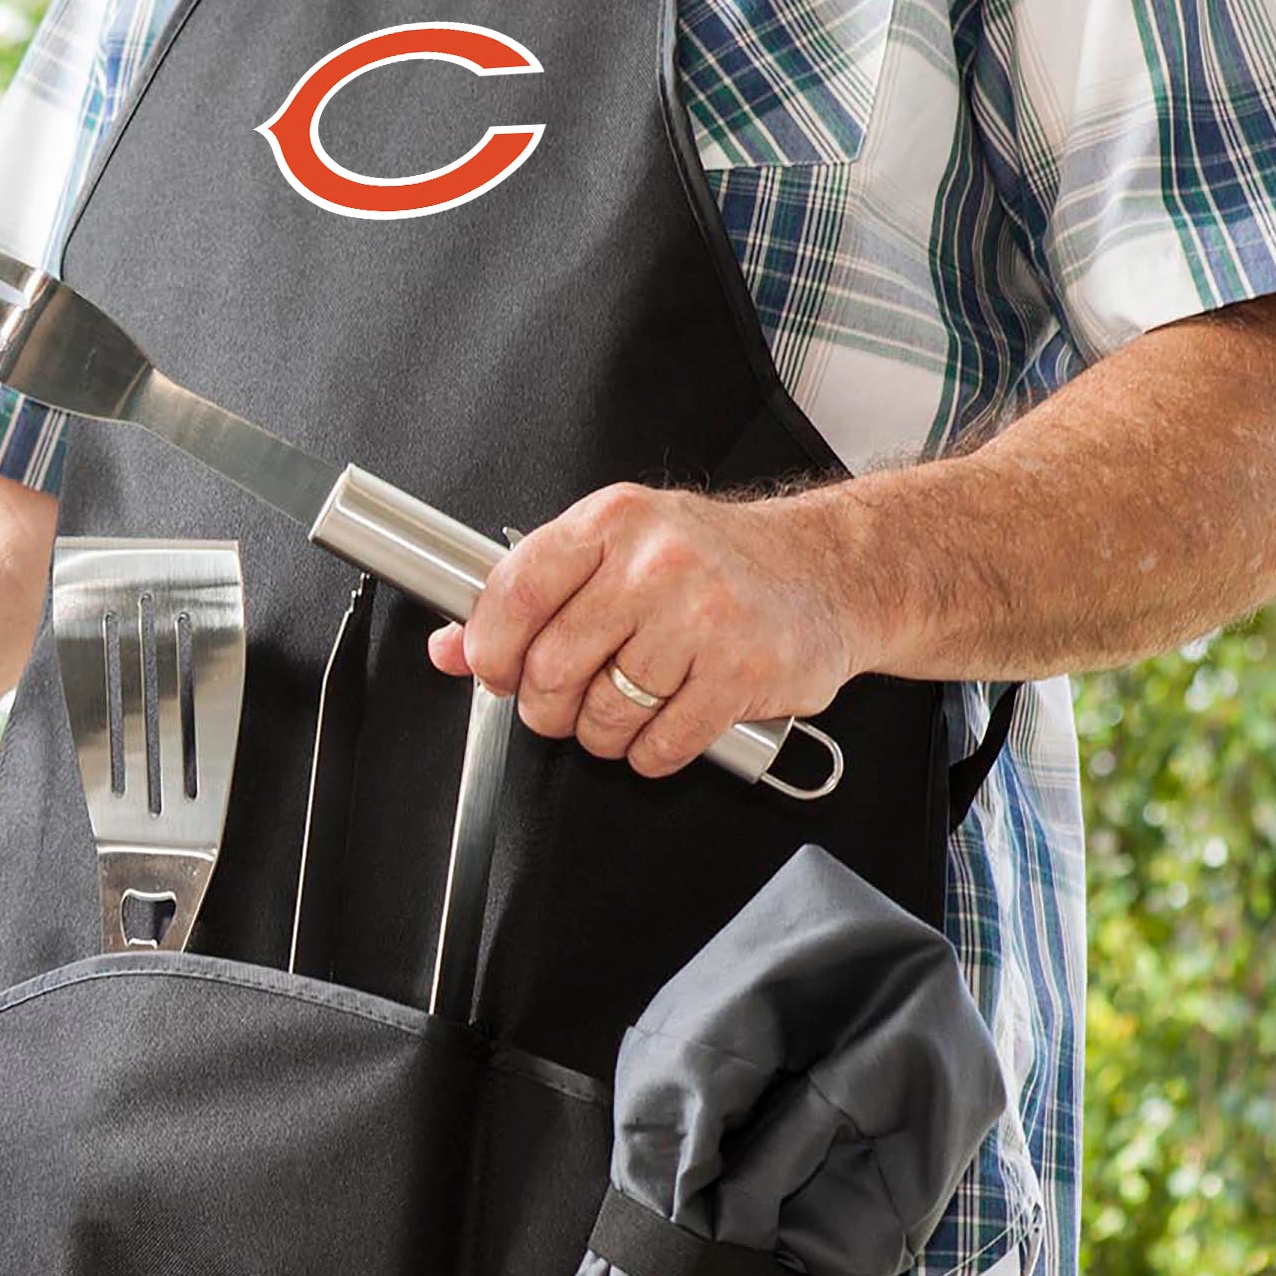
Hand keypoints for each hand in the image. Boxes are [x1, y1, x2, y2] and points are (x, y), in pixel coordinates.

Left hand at [424, 484, 876, 776]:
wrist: (826, 570)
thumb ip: (532, 594)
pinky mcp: (743, 674)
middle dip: (546, 705)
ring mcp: (704, 619)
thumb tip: (450, 645)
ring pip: (603, 716)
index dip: (491, 649)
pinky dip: (650, 752)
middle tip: (564, 702)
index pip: (516, 593)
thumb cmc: (713, 561)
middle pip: (552, 668)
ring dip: (602, 734)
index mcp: (614, 522)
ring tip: (626, 708)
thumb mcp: (616, 549)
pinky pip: (658, 746)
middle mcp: (658, 564)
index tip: (496, 670)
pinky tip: (667, 723)